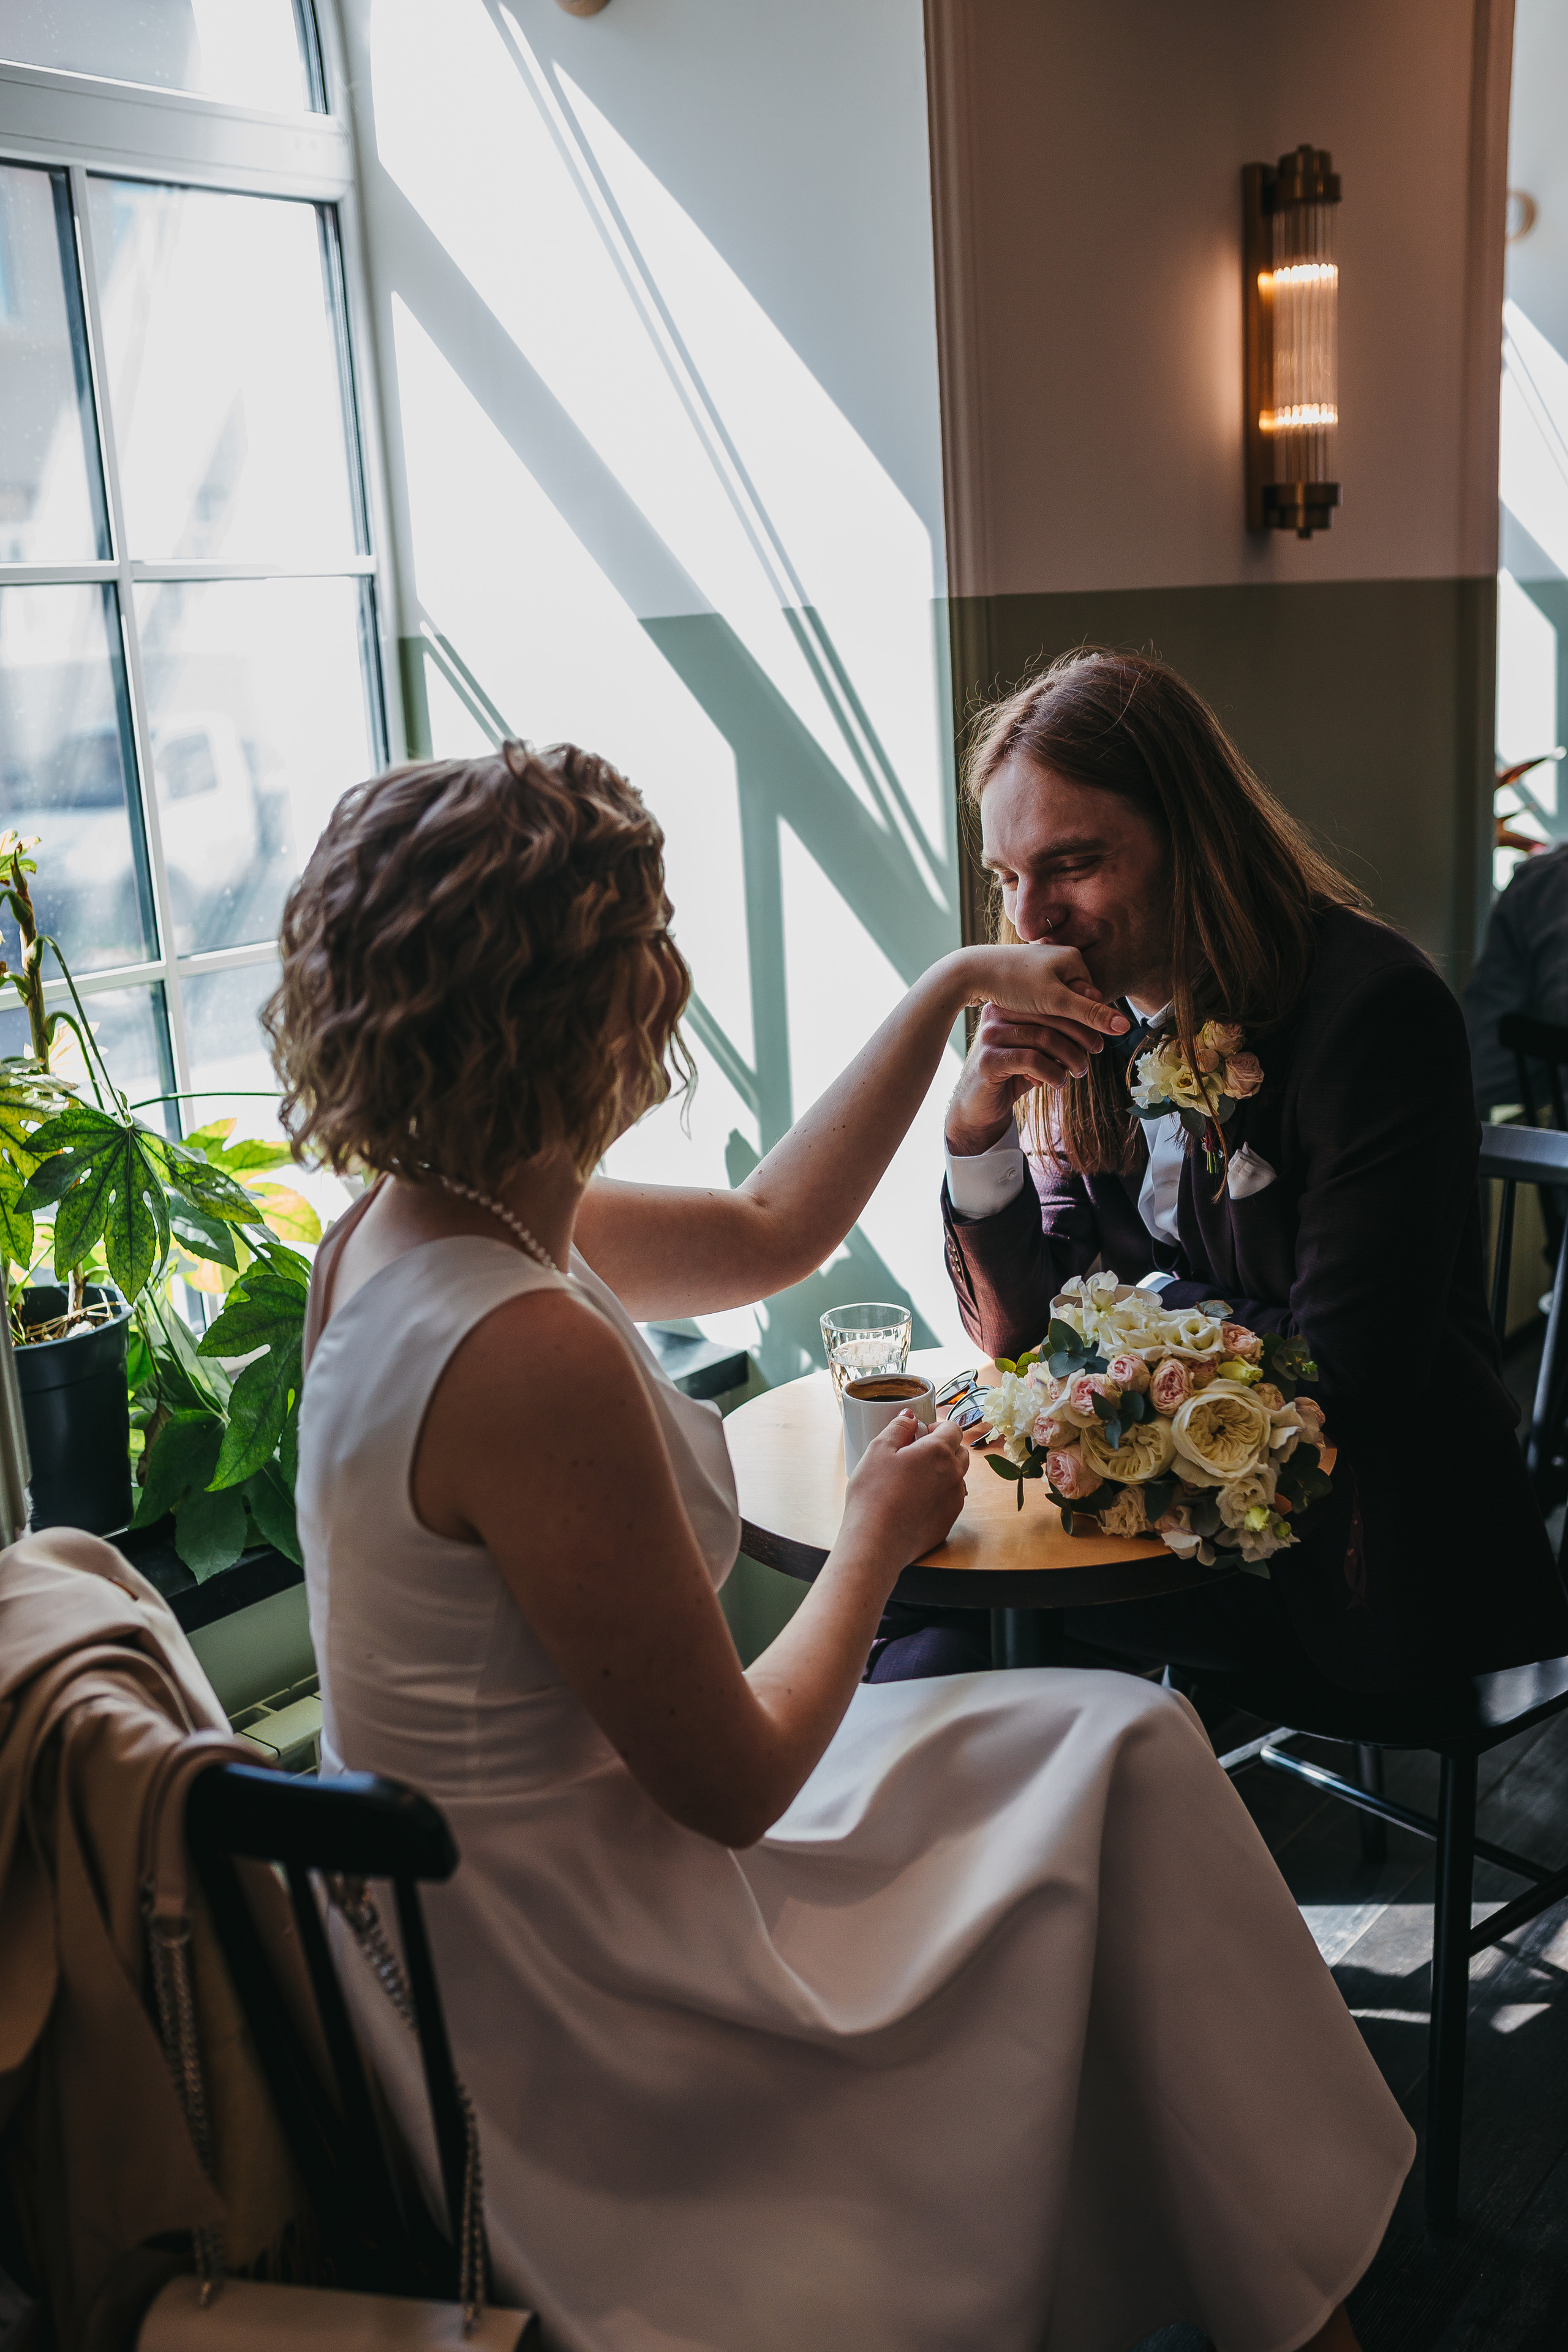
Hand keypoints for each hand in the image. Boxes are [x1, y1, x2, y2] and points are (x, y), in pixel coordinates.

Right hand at [840, 1411, 967, 1571]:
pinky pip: (952, 1498)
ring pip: (958, 1476)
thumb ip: (897, 1428)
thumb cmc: (873, 1493)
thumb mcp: (877, 1451)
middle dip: (944, 1446)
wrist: (877, 1541)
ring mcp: (954, 1499)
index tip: (921, 1432)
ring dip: (944, 1470)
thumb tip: (910, 1416)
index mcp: (938, 1451)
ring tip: (916, 1477)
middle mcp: (954, 1473)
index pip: (953, 1429)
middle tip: (918, 1452)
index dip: (938, 1426)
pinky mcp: (949, 1520)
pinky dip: (941, 1493)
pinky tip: (917, 1499)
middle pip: (960, 1451)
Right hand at [946, 943, 1129, 1154]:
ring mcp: (989, 1036)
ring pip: (1043, 1037)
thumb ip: (1060, 1033)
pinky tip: (1059, 1083)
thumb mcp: (1039, 1049)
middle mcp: (996, 1013)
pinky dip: (1052, 1072)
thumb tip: (1103, 1018)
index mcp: (1010, 1003)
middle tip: (1096, 1051)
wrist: (980, 1106)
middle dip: (1081, 1034)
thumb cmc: (1014, 1072)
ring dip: (1071, 1057)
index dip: (1082, 1015)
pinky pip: (1030, 1060)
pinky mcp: (987, 1061)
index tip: (1100, 1034)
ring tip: (1080, 1072)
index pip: (1053, 999)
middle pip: (1050, 1014)